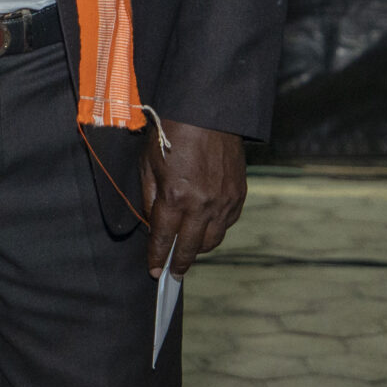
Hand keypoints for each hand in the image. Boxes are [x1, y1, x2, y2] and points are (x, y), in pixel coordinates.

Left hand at [140, 117, 246, 276]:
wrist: (207, 112)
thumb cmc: (170, 133)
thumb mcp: (148, 163)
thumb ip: (150, 198)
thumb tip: (154, 224)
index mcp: (176, 197)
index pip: (164, 239)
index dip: (157, 258)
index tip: (154, 272)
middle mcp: (202, 204)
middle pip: (190, 247)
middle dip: (179, 264)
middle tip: (172, 275)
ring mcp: (224, 201)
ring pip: (212, 240)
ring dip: (199, 249)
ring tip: (188, 253)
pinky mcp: (239, 194)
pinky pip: (227, 224)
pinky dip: (215, 231)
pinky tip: (206, 230)